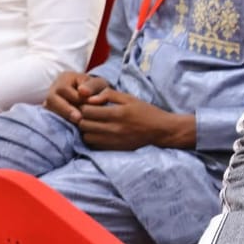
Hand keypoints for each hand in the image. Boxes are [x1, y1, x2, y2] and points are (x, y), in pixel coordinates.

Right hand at [44, 71, 109, 122]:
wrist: (95, 99)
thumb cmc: (97, 90)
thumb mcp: (99, 84)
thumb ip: (93, 86)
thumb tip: (83, 92)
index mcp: (65, 78)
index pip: (63, 88)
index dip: (75, 98)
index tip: (88, 104)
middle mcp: (54, 88)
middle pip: (51, 99)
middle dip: (66, 109)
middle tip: (79, 118)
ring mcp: (50, 101)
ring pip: (49, 109)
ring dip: (63, 116)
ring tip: (77, 122)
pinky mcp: (51, 112)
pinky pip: (50, 117)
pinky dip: (61, 121)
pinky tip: (72, 126)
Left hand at [75, 88, 194, 149]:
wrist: (160, 130)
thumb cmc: (145, 111)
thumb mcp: (129, 98)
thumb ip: (108, 95)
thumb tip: (90, 98)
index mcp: (117, 113)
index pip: (87, 110)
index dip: (84, 106)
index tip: (89, 104)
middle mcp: (113, 128)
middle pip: (84, 124)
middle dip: (83, 117)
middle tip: (89, 114)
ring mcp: (113, 140)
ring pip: (86, 136)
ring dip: (87, 129)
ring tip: (94, 123)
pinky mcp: (114, 148)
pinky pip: (94, 145)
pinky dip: (93, 138)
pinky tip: (99, 132)